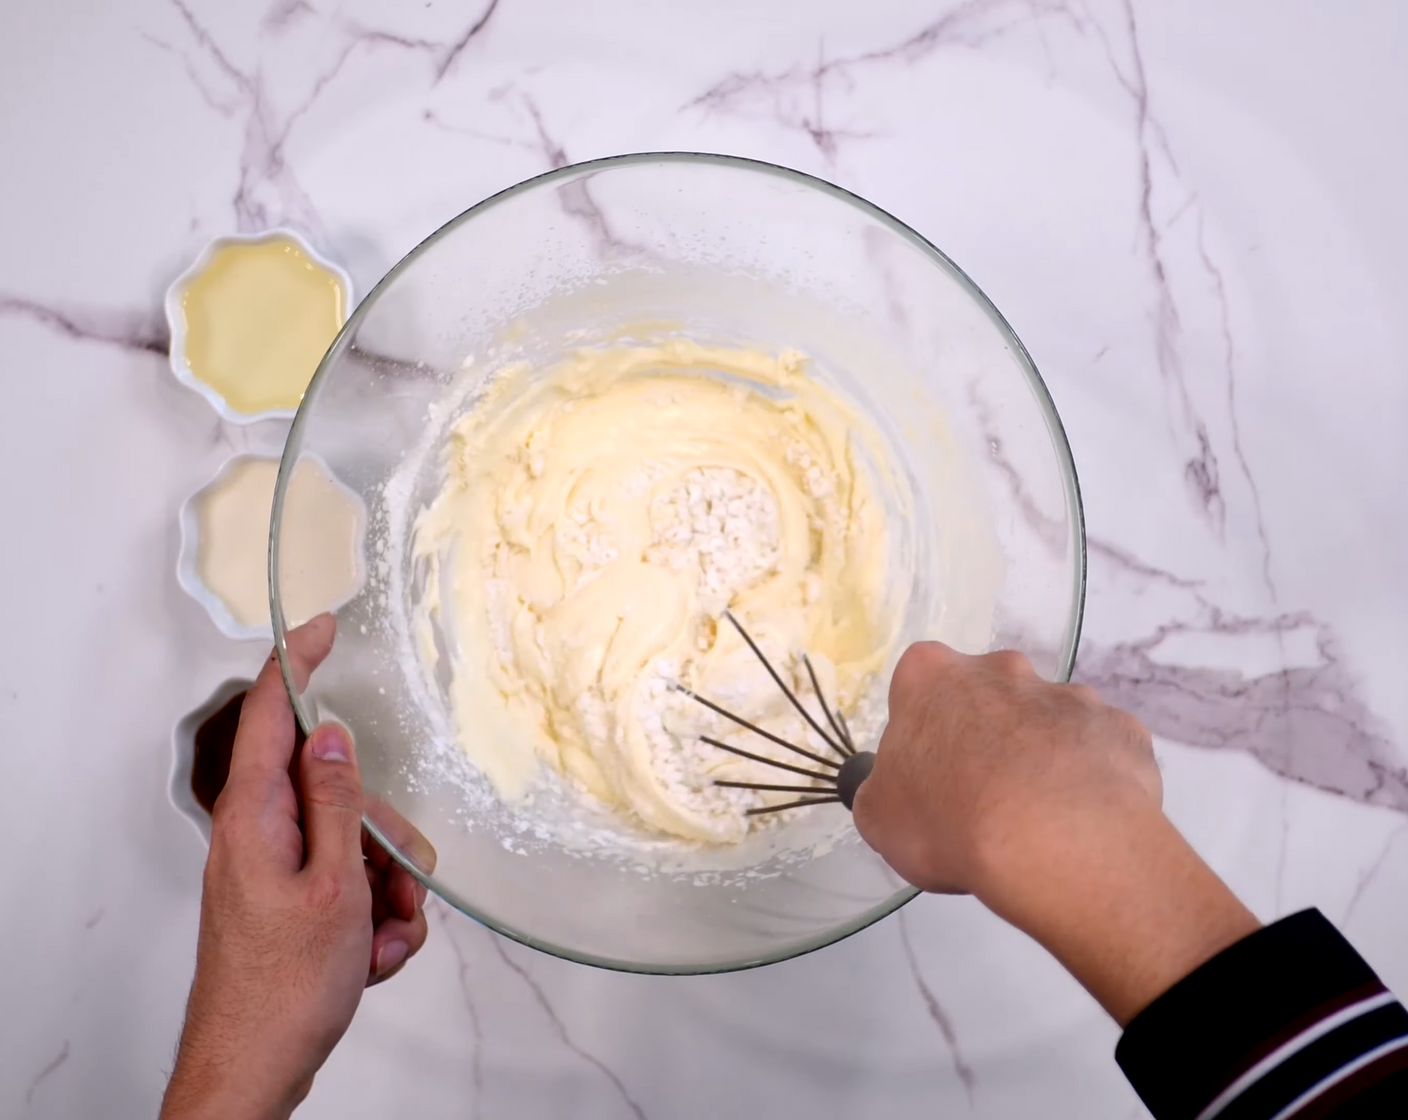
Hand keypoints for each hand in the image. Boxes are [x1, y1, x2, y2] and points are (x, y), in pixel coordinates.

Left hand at [160, 615, 436, 1119]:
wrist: (256, 1068)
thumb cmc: (283, 989)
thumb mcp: (333, 884)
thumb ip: (337, 801)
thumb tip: (331, 734)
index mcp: (255, 814)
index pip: (270, 712)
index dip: (297, 661)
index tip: (324, 626)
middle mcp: (261, 832)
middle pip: (342, 788)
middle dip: (385, 836)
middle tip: (393, 885)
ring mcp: (277, 868)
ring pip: (358, 840)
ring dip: (388, 887)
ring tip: (379, 937)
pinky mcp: (293, 901)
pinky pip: (353, 882)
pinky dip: (375, 915)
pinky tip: (370, 954)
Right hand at [854, 643, 1257, 1023]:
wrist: (1054, 840)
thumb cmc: (949, 820)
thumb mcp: (879, 817)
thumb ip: (886, 790)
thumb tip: (899, 789)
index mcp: (933, 676)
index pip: (918, 686)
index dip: (923, 731)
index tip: (930, 773)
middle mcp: (1002, 669)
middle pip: (988, 696)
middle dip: (987, 736)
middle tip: (983, 797)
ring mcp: (1069, 694)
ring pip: (1048, 723)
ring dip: (1042, 757)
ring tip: (1039, 819)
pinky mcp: (1121, 728)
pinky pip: (1100, 751)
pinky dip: (1092, 778)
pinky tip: (1083, 821)